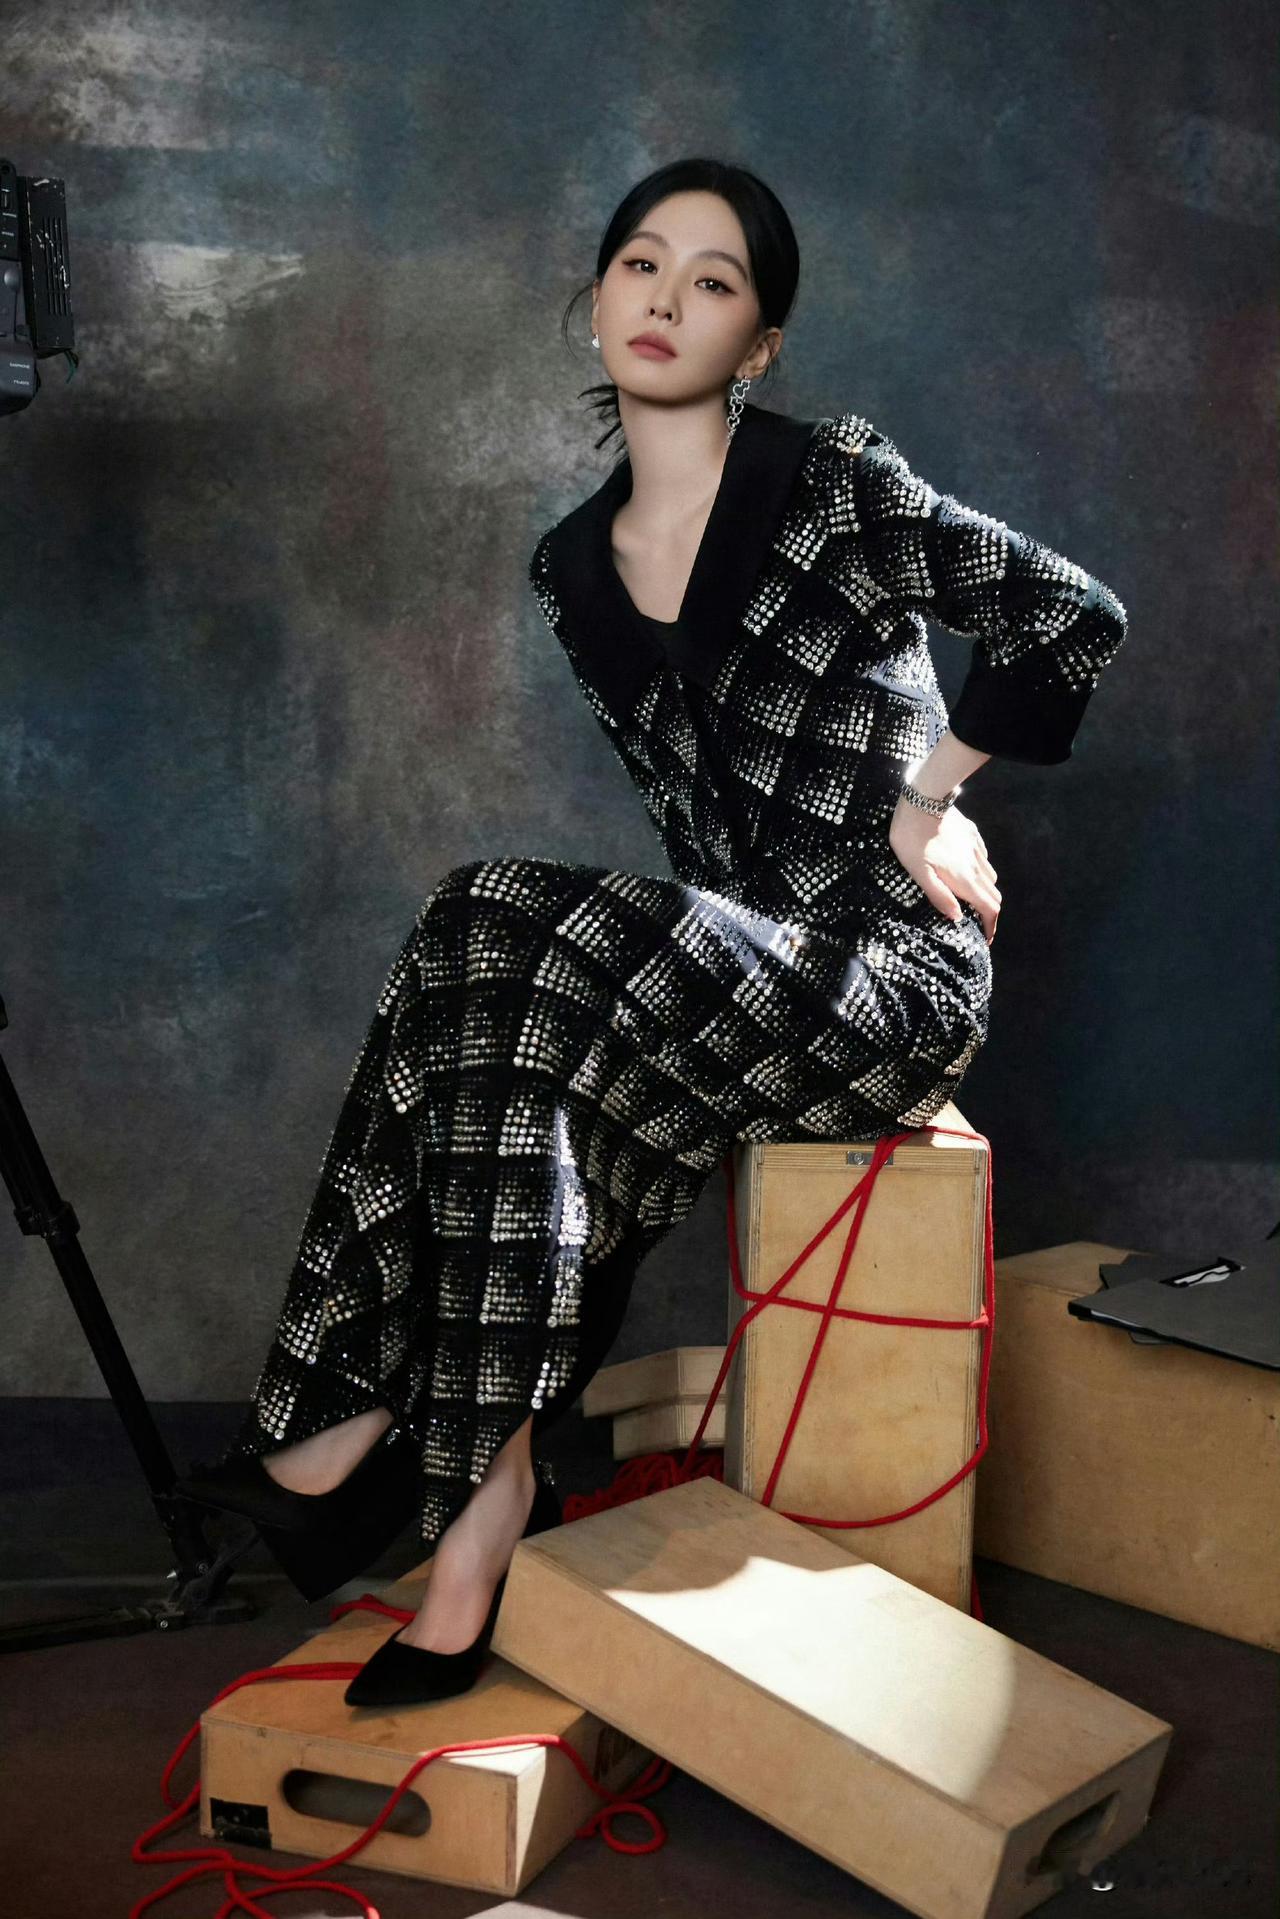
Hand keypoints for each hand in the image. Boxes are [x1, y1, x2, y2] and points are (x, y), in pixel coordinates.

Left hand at [888, 797, 1000, 943]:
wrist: (923, 799)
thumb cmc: (912, 839)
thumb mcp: (918, 872)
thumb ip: (939, 896)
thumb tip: (957, 917)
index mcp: (964, 878)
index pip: (990, 908)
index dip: (991, 926)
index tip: (986, 937)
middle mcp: (976, 865)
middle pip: (994, 895)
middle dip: (989, 912)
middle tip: (976, 921)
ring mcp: (976, 848)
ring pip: (990, 877)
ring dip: (984, 891)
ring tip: (969, 897)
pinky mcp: (973, 835)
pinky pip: (983, 858)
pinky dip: (980, 871)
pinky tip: (965, 870)